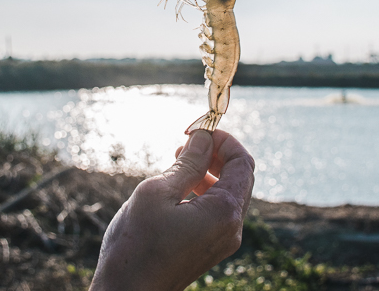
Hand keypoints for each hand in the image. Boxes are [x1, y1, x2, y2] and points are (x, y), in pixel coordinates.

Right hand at [89, 129, 254, 290]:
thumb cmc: (136, 245)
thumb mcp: (158, 192)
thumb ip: (188, 163)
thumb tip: (204, 136)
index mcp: (224, 212)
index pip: (243, 163)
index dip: (224, 140)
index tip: (198, 129)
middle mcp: (232, 228)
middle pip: (240, 177)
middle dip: (217, 153)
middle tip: (187, 141)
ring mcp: (222, 242)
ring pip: (228, 194)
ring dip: (208, 171)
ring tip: (178, 158)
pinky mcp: (209, 249)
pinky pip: (217, 211)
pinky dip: (203, 190)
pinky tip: (178, 185)